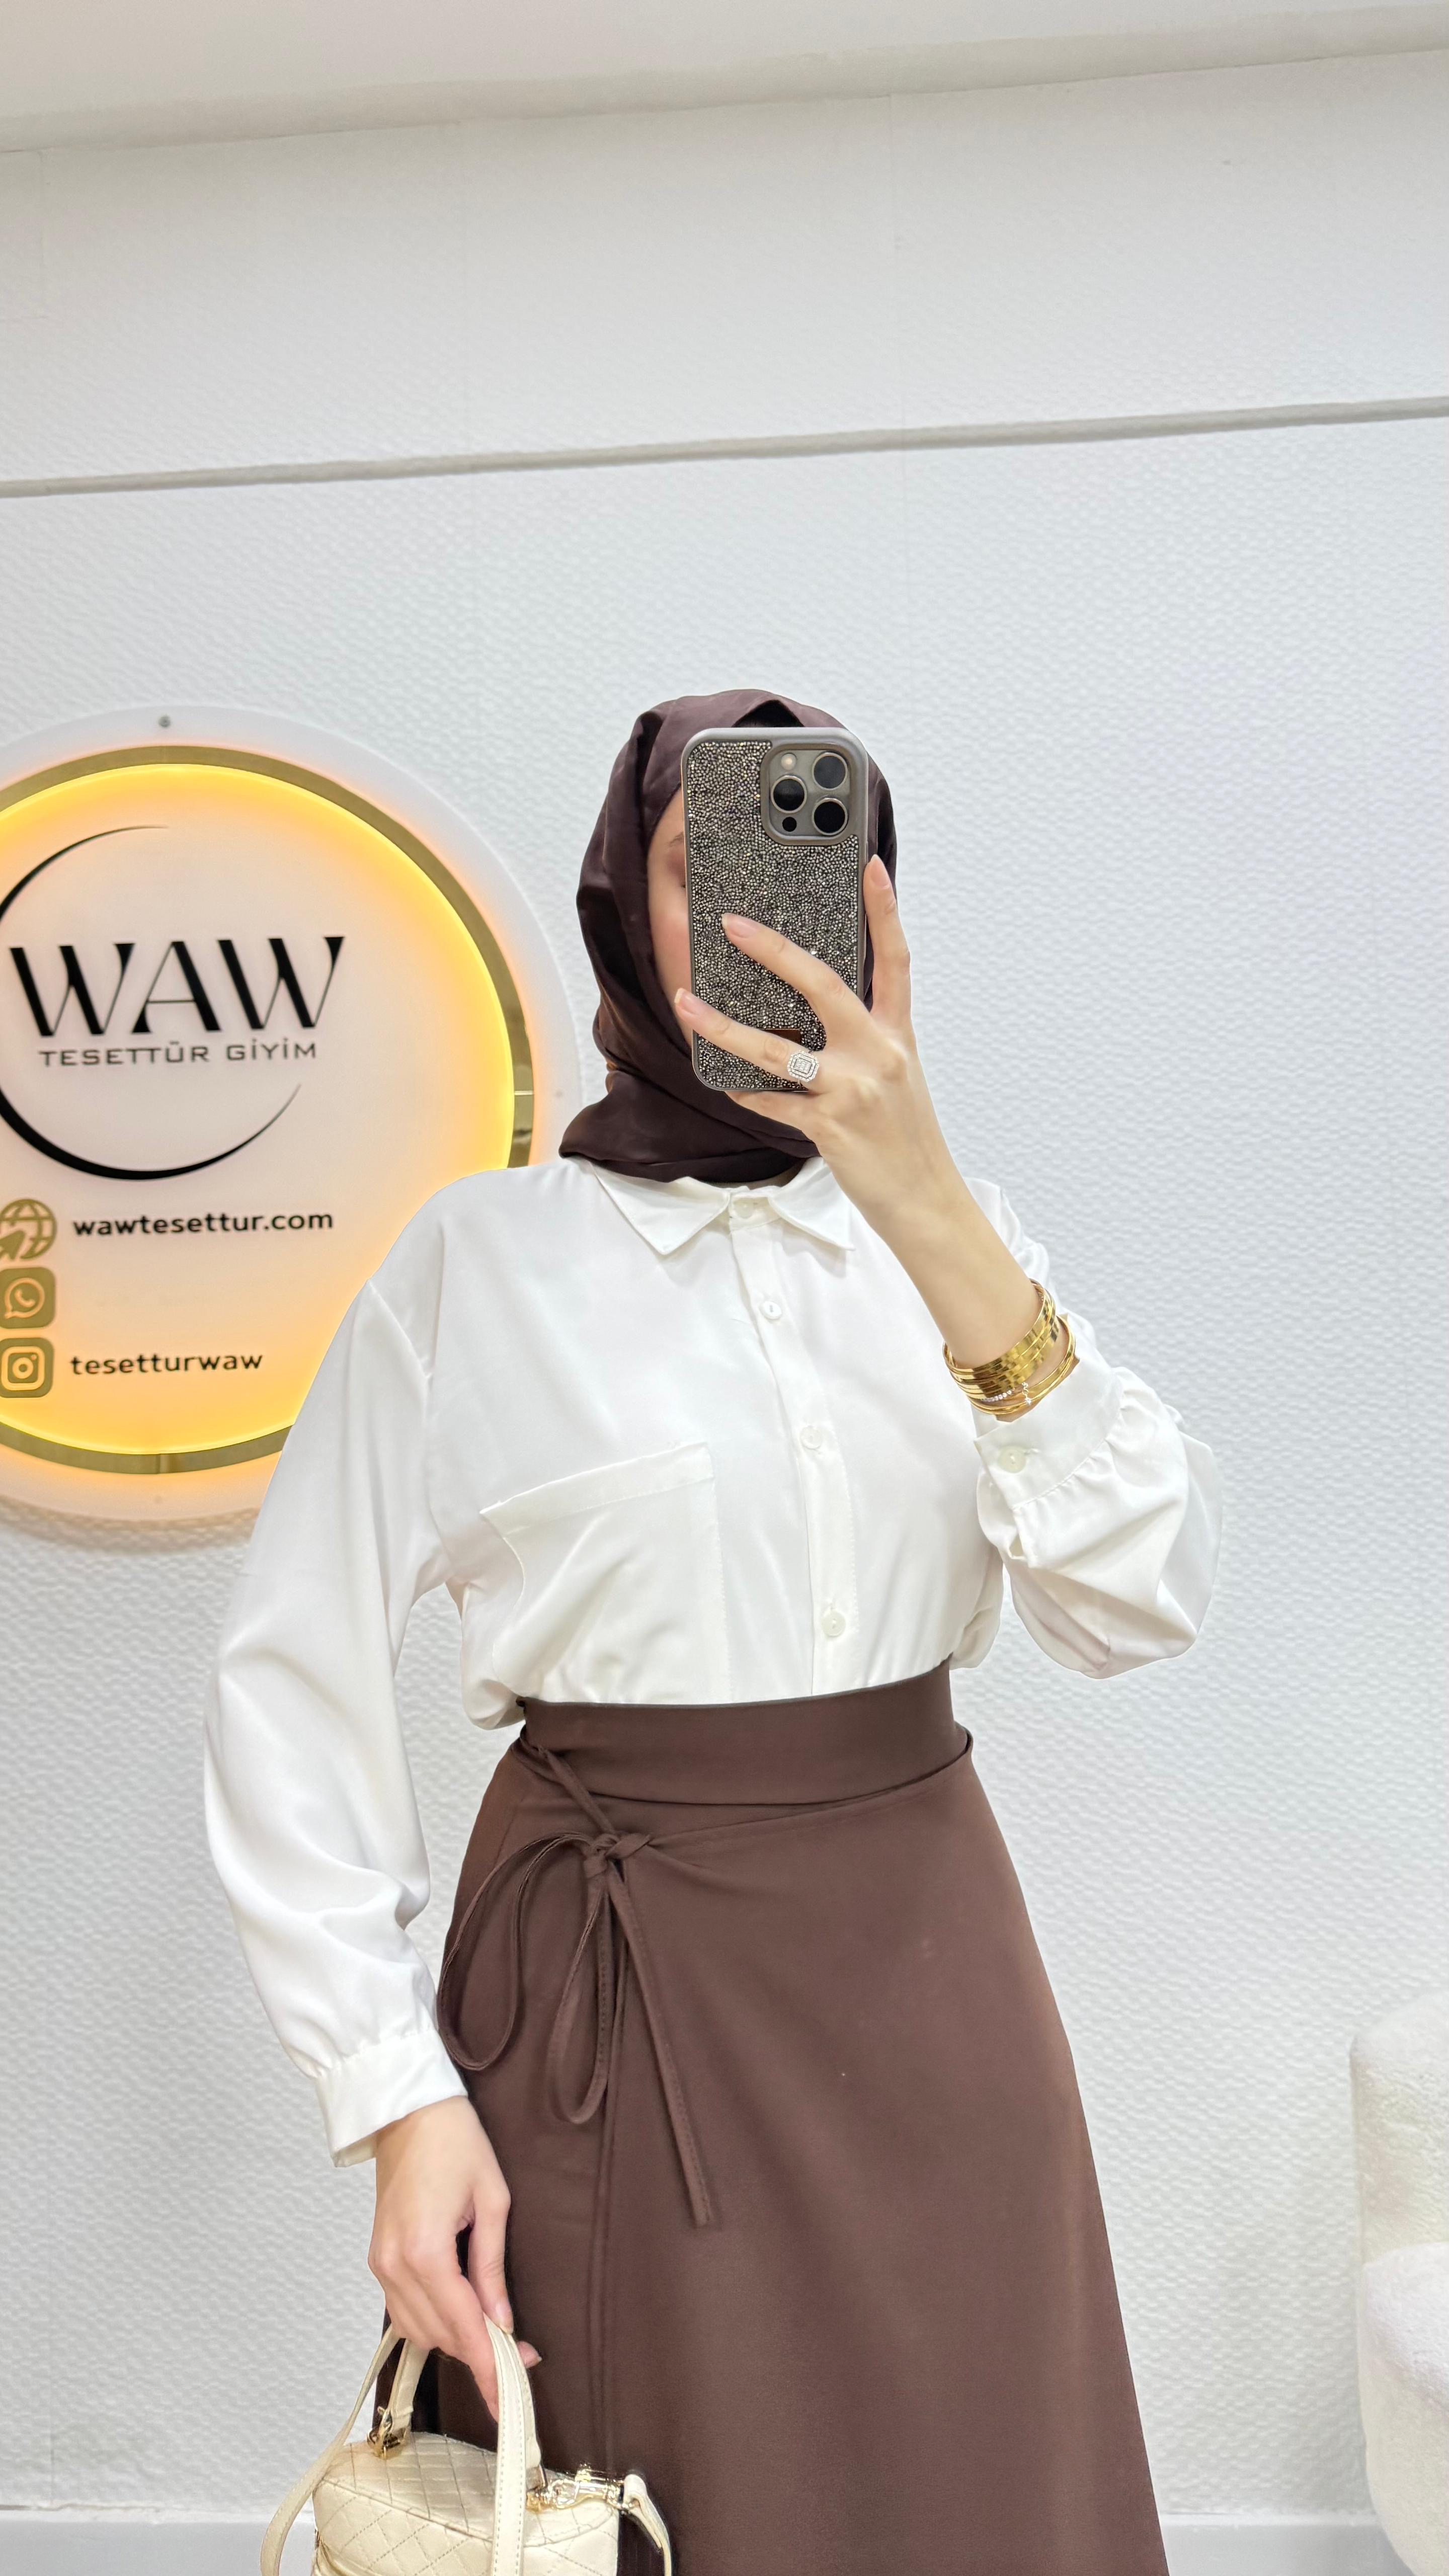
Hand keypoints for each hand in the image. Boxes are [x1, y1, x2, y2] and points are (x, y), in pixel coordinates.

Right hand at [370, 2097, 538, 2419]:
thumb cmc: (456, 2143)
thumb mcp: (492, 2200)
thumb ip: (492, 2267)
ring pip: (419, 2330)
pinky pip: (404, 2310)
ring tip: (495, 2332)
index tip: (510, 2396)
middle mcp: (395, 2265)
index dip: (489, 2365)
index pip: (463, 2326)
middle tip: (519, 2356)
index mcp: (426, 2251)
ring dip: (456, 2339)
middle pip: (440, 2335)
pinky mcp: (378, 2259)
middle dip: (479, 2353)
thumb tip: (501, 2320)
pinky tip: (461, 2313)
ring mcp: (381, 2264)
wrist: (409, 2112)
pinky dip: (433, 2321)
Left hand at [673, 855, 1047, 1371]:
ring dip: (724, 1026)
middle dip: (774, 949)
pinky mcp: (830, 1126)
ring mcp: (853, 1089)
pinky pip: (771, 1102)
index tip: (869, 864)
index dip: (884, 910)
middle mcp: (878, 1054)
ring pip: (777, 1048)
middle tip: (733, 924)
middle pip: (823, 984)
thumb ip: (866, 1042)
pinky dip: (742, 1091)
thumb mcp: (899, 1079)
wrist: (926, 1201)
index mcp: (897, 1036)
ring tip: (686, 1004)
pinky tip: (720, 1079)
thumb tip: (816, 1017)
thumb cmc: (906, 1140)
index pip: (896, 960)